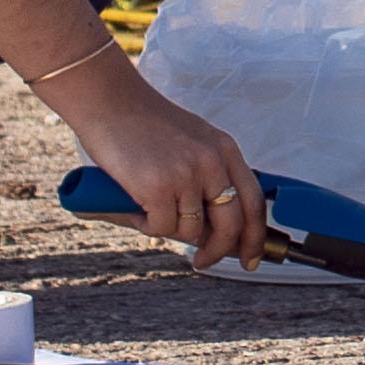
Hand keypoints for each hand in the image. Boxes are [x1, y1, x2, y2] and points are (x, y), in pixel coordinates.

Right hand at [58, 57, 270, 267]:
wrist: (109, 102)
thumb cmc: (144, 125)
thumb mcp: (192, 143)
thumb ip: (208, 177)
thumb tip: (214, 230)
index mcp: (225, 149)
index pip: (254, 202)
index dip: (255, 236)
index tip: (250, 258)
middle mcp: (212, 161)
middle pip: (231, 225)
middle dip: (219, 251)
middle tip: (203, 262)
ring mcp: (186, 174)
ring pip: (190, 230)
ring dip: (168, 229)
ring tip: (148, 207)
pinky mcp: (158, 187)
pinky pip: (160, 228)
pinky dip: (146, 225)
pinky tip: (135, 206)